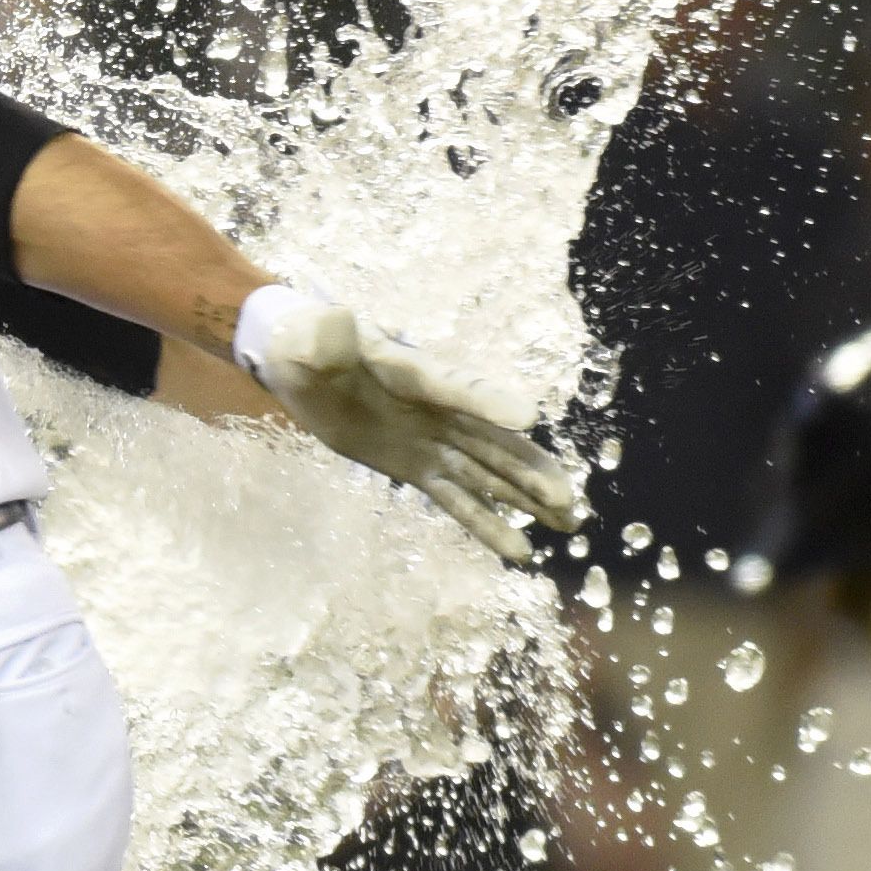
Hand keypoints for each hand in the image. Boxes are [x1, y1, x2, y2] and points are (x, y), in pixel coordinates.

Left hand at [236, 288, 583, 562]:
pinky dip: (486, 522)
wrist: (302, 364)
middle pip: (492, 441)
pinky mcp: (418, 468)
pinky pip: (457, 498)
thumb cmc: (309, 343)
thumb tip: (335, 320)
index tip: (526, 416)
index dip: (488, 401)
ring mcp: (432, 442)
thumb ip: (325, 338)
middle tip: (565, 498)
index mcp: (416, 374)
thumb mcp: (309, 338)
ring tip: (568, 522)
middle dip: (528, 470)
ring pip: (488, 473)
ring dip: (525, 497)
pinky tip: (518, 549)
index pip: (457, 387)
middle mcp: (437, 410)